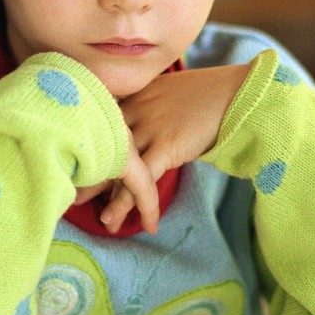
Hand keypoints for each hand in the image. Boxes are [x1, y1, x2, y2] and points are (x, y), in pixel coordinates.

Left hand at [95, 65, 248, 231]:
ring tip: (104, 221)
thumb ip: (150, 107)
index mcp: (133, 96)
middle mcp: (135, 110)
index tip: (80, 165)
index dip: (91, 148)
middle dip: (90, 176)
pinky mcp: (166, 146)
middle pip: (103, 147)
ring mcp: (148, 128)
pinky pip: (144, 182)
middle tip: (76, 196)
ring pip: (120, 170)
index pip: (102, 125)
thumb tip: (142, 131)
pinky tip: (142, 223)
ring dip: (111, 199)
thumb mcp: (169, 92)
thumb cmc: (210, 92)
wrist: (238, 92)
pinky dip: (138, 205)